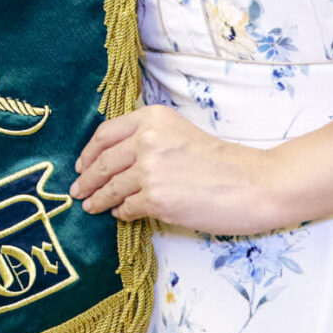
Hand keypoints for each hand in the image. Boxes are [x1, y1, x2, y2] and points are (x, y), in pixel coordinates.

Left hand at [72, 107, 293, 236]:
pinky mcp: (156, 199)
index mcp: (152, 118)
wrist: (255, 185)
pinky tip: (120, 214)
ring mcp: (150, 170)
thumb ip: (149, 139)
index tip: (81, 165)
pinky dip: (121, 213)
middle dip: (86, 179)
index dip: (88, 153)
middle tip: (77, 191)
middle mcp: (147, 140)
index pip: (105, 134)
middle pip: (103, 162)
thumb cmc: (222, 162)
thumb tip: (114, 159)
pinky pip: (126, 208)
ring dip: (98, 199)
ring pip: (111, 188)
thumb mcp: (180, 134)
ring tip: (90, 206)